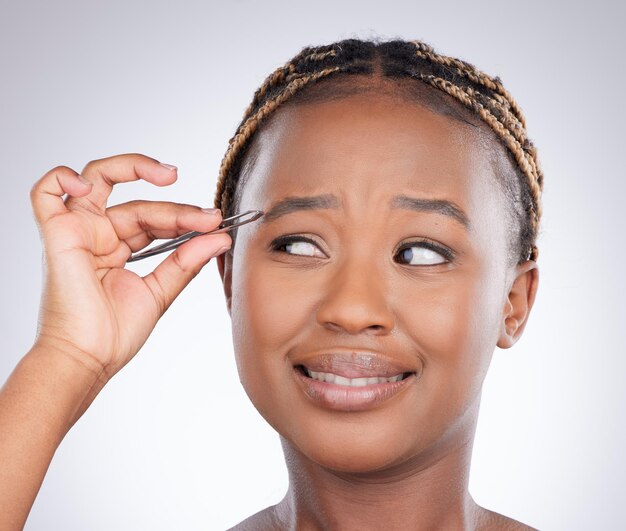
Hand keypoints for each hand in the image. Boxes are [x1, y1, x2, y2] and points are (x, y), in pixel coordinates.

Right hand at [30, 153, 231, 382]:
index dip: (184, 218)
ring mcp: (77, 232)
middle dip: (176, 208)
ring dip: (135, 169)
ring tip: (169, 176)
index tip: (214, 224)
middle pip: (138, 204)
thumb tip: (219, 237)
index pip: (154, 220)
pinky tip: (91, 182)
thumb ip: (186, 261)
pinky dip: (63, 177)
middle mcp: (98, 236)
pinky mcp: (57, 235)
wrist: (90, 359)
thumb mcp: (160, 292)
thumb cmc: (115, 334)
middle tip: (207, 216)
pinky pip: (46, 194)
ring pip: (103, 182)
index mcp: (118, 249)